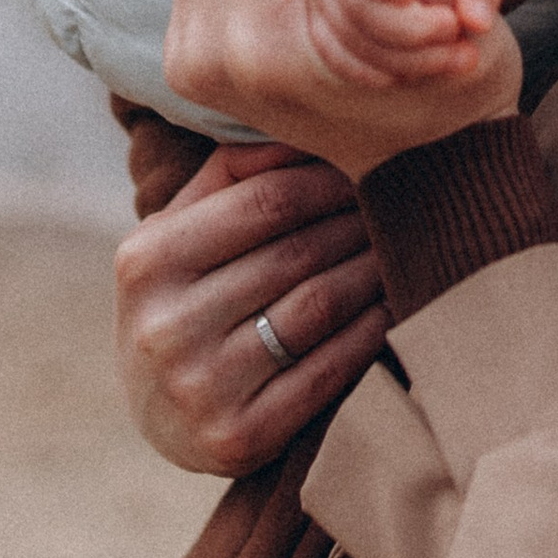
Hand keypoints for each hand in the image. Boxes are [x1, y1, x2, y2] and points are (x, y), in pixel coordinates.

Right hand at [115, 139, 389, 475]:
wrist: (159, 416)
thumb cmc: (185, 299)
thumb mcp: (179, 235)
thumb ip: (231, 175)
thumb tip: (303, 121)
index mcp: (146, 261)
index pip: (265, 202)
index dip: (331, 182)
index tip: (374, 168)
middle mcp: (164, 326)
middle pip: (297, 254)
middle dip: (361, 224)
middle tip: (411, 205)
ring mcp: (200, 387)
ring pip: (318, 307)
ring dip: (374, 273)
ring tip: (406, 250)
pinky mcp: (238, 437)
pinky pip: (327, 370)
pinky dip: (370, 333)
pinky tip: (393, 309)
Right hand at [301, 0, 511, 85]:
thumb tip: (478, 21)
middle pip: (356, 2)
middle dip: (410, 29)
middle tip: (455, 28)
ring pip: (351, 38)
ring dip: (407, 59)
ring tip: (459, 57)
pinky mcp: (325, 27)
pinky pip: (339, 61)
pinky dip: (380, 74)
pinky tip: (420, 73)